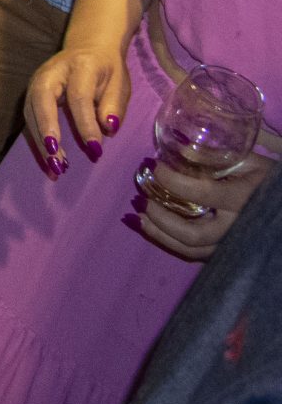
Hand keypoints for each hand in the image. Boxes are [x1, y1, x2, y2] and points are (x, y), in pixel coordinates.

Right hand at [22, 44, 129, 174]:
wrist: (88, 47)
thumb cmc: (107, 68)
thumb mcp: (119, 83)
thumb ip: (113, 105)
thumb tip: (107, 129)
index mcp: (80, 66)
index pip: (79, 97)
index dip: (85, 124)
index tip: (95, 150)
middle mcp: (51, 72)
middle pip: (42, 101)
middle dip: (47, 131)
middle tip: (58, 160)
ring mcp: (36, 81)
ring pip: (30, 112)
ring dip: (40, 141)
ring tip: (56, 168)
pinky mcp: (31, 93)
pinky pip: (29, 118)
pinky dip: (37, 141)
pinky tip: (49, 159)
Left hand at [138, 152, 270, 261]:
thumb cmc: (267, 179)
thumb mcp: (247, 160)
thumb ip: (214, 156)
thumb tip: (176, 148)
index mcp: (242, 199)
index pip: (200, 193)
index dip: (171, 180)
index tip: (153, 166)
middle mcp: (237, 227)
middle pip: (192, 233)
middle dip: (161, 217)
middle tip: (141, 199)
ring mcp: (232, 245)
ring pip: (191, 250)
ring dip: (159, 234)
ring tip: (136, 217)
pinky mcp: (226, 252)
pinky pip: (195, 254)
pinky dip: (169, 242)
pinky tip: (150, 228)